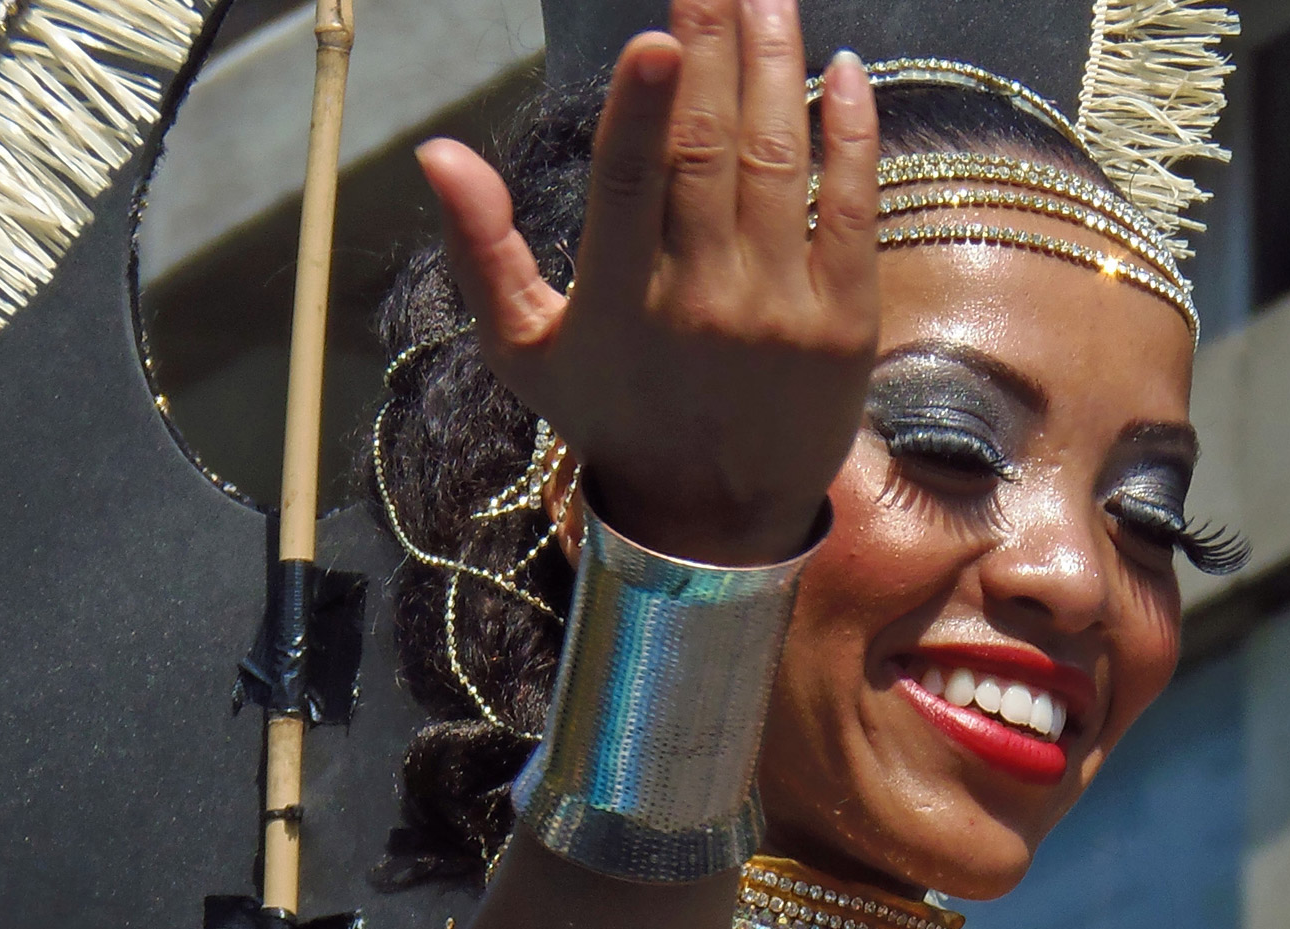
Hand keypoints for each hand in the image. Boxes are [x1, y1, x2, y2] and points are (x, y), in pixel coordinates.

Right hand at [416, 0, 878, 566]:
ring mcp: (780, 313)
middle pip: (709, 145)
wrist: (713, 519)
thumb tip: (438, 151)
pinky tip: (838, 71)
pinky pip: (851, 209)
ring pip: (779, 160)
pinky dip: (850, 135)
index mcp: (620, 305)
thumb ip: (481, 252)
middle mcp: (702, 304)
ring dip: (777, 62)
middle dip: (713, 40)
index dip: (643, 105)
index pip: (630, 184)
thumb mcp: (526, 353)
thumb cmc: (613, 418)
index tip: (658, 34)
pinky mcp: (844, 325)